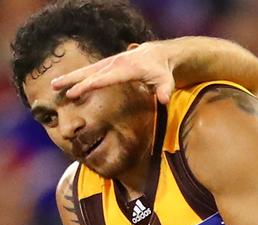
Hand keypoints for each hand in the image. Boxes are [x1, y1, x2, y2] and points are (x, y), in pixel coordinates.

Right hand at [51, 41, 175, 103]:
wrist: (157, 54)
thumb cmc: (161, 71)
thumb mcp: (166, 81)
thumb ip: (165, 91)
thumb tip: (165, 100)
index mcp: (127, 69)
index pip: (105, 79)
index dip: (89, 86)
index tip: (74, 92)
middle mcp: (115, 63)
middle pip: (90, 73)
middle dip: (73, 80)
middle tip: (56, 87)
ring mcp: (110, 62)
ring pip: (87, 70)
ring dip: (70, 76)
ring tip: (54, 84)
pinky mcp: (107, 64)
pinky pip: (90, 70)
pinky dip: (77, 75)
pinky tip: (65, 82)